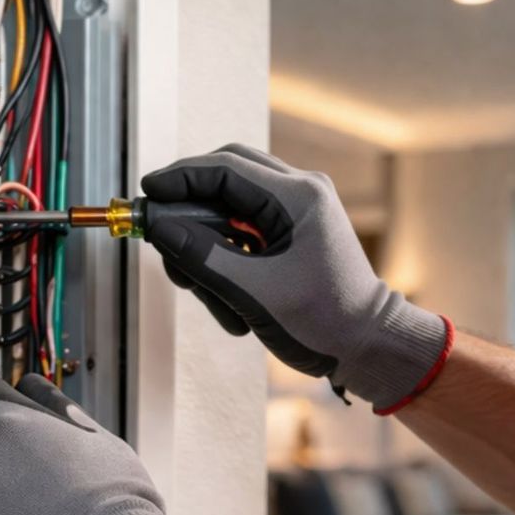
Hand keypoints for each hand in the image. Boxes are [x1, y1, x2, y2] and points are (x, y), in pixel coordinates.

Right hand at [141, 143, 453, 412]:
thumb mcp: (254, 292)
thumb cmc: (324, 322)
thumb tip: (158, 226)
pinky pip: (243, 230)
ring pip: (229, 208)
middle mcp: (301, 192)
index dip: (178, 178)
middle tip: (166, 249)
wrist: (368, 345)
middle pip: (224, 179)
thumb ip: (202, 255)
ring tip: (204, 291)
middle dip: (189, 214)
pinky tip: (227, 298)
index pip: (224, 168)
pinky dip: (225, 258)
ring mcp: (299, 210)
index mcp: (298, 197)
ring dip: (207, 246)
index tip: (145, 196)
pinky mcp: (293, 230)